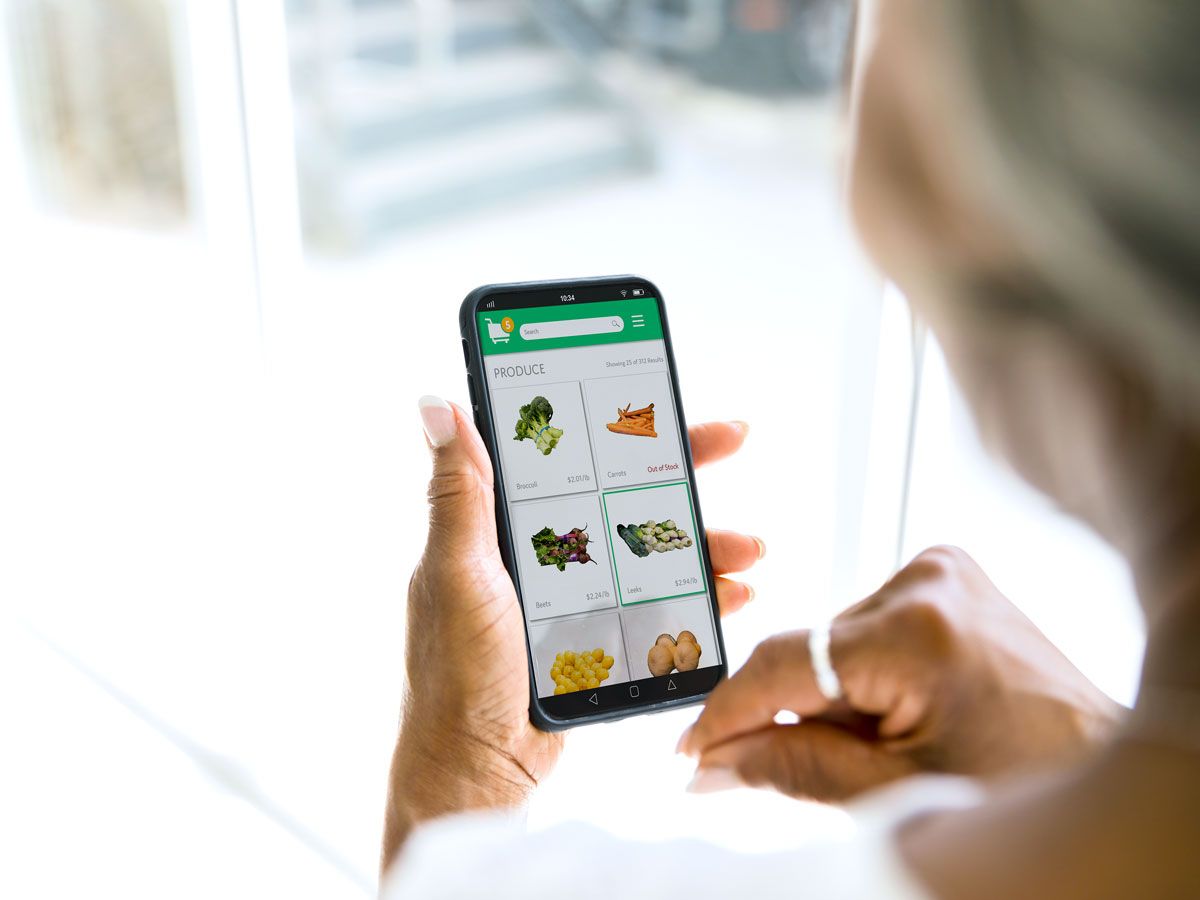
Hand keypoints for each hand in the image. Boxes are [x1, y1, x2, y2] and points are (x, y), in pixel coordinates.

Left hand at [383, 398, 763, 868]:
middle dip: (678, 466)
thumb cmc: (456, 671)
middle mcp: (541, 547)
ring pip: (649, 546)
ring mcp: (574, 590)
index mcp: (502, 522)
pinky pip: (657, 600)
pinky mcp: (598, 631)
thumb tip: (438, 404)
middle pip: (619, 490)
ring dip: (702, 538)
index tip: (654, 396)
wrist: (479, 765)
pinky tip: (732, 593)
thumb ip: (458, 493)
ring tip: (748, 547)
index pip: (564, 453)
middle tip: (729, 439)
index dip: (609, 421)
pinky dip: (696, 592)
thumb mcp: (457, 572)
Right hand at [678, 546, 1122, 800]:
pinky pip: (867, 623)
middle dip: (801, 713)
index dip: (728, 712)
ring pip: (834, 639)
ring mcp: (941, 568)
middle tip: (831, 769)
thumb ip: (792, 769)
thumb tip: (712, 764)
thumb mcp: (893, 791)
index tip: (690, 751)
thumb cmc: (1019, 785)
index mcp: (916, 632)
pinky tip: (906, 705)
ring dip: (837, 693)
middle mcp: (926, 579)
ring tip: (894, 738)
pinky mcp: (948, 571)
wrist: (1104, 764)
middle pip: (810, 652)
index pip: (784, 664)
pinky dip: (865, 670)